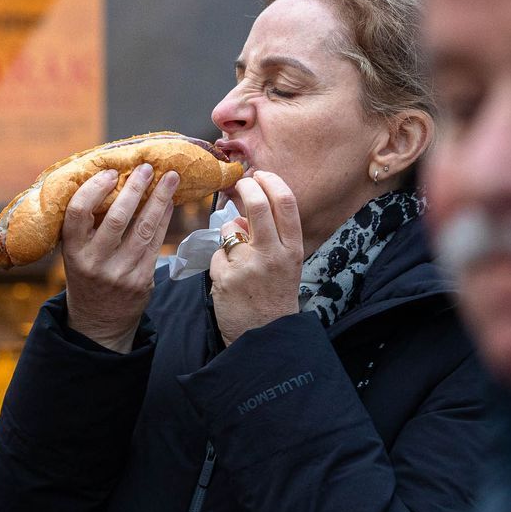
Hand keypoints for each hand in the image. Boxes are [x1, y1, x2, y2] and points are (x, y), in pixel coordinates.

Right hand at [63, 163, 180, 352]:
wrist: (99, 322)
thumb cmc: (86, 277)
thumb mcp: (75, 255)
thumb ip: (87, 227)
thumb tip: (111, 182)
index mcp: (73, 252)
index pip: (78, 213)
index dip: (94, 189)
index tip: (110, 173)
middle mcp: (95, 262)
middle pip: (116, 217)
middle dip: (134, 189)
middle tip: (146, 168)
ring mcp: (120, 272)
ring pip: (143, 228)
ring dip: (159, 199)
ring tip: (170, 177)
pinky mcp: (142, 280)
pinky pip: (156, 243)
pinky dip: (164, 219)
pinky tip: (169, 202)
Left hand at [209, 171, 302, 346]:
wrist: (265, 336)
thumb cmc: (275, 296)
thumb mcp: (286, 264)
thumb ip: (272, 237)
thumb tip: (246, 212)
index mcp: (293, 250)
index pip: (286, 203)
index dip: (272, 181)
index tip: (261, 174)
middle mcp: (273, 255)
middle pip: (258, 204)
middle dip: (246, 186)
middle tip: (240, 183)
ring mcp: (248, 265)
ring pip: (230, 228)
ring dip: (229, 235)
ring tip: (238, 258)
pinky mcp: (226, 277)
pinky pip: (217, 254)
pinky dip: (220, 262)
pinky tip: (230, 280)